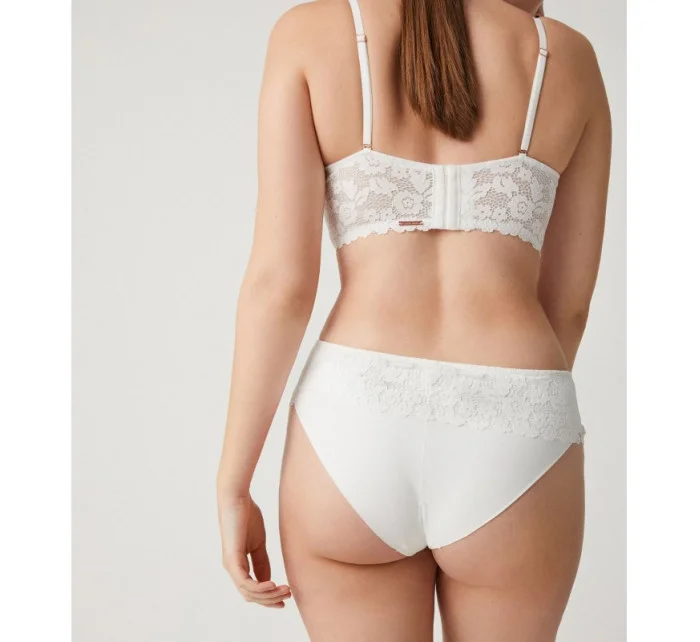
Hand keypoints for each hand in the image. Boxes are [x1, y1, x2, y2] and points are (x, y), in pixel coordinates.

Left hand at [219, 493, 291, 607]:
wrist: (237, 498)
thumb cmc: (246, 516)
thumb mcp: (258, 543)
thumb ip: (262, 561)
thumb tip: (269, 582)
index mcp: (238, 565)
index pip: (252, 590)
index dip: (269, 597)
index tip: (286, 598)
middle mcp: (233, 568)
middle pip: (251, 595)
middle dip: (271, 599)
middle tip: (288, 595)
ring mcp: (231, 565)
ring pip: (249, 592)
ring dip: (269, 595)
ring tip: (286, 590)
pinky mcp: (231, 560)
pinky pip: (245, 582)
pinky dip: (259, 587)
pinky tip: (273, 584)